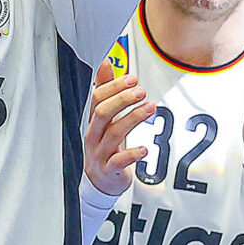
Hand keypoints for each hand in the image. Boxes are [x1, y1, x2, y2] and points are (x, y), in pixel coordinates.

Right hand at [83, 54, 153, 196]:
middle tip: (141, 91)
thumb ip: (105, 90)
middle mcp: (94, 134)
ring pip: (113, 133)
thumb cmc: (104, 145)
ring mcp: (100, 153)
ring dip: (133, 118)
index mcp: (92, 120)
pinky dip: (132, 154)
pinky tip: (144, 148)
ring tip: (151, 108)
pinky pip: (119, 161)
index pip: (97, 98)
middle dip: (122, 100)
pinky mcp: (109, 170)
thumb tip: (105, 63)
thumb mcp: (103, 118)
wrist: (99, 181)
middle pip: (102, 113)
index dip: (114, 87)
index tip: (132, 79)